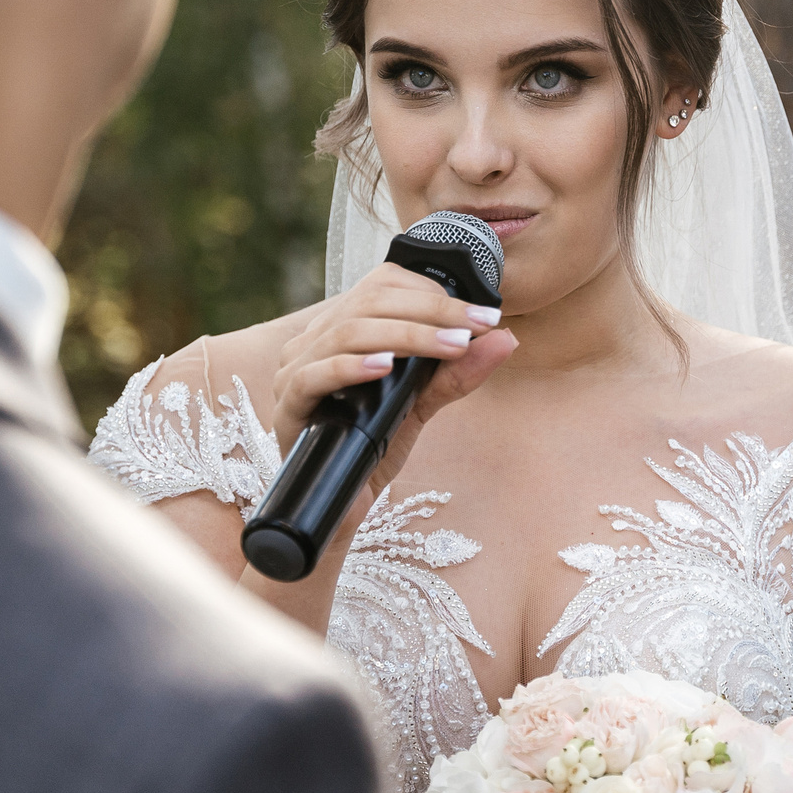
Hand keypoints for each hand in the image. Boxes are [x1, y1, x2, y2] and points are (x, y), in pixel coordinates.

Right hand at [267, 260, 516, 485]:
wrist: (343, 507)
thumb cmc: (376, 448)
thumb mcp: (424, 404)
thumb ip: (457, 371)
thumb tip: (505, 338)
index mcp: (342, 329)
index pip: (382, 285)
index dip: (432, 293)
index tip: (481, 316)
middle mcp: (314, 342)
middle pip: (368, 302)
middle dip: (430, 312)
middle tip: (475, 328)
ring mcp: (294, 372)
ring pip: (348, 332)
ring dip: (406, 336)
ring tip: (449, 346)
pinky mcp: (287, 408)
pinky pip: (315, 375)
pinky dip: (352, 367)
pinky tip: (386, 367)